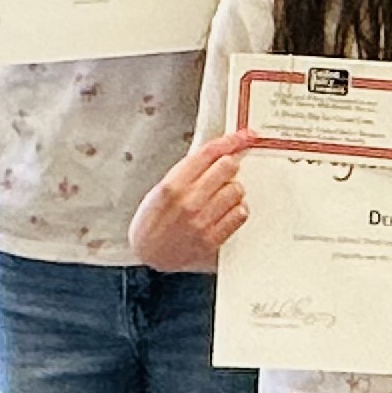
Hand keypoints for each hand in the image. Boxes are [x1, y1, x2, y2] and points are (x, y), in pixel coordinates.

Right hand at [128, 128, 257, 270]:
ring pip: (237, 190)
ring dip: (233, 189)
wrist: (148, 255)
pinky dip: (237, 209)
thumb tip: (216, 152)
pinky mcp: (213, 239)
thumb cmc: (152, 222)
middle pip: (228, 167)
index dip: (230, 141)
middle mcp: (188, 202)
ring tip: (220, 196)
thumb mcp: (160, 189)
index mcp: (172, 186)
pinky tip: (226, 211)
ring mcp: (202, 221)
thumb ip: (187, 171)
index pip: (208, 153)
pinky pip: (240, 214)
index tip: (243, 137)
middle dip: (229, 165)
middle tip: (225, 171)